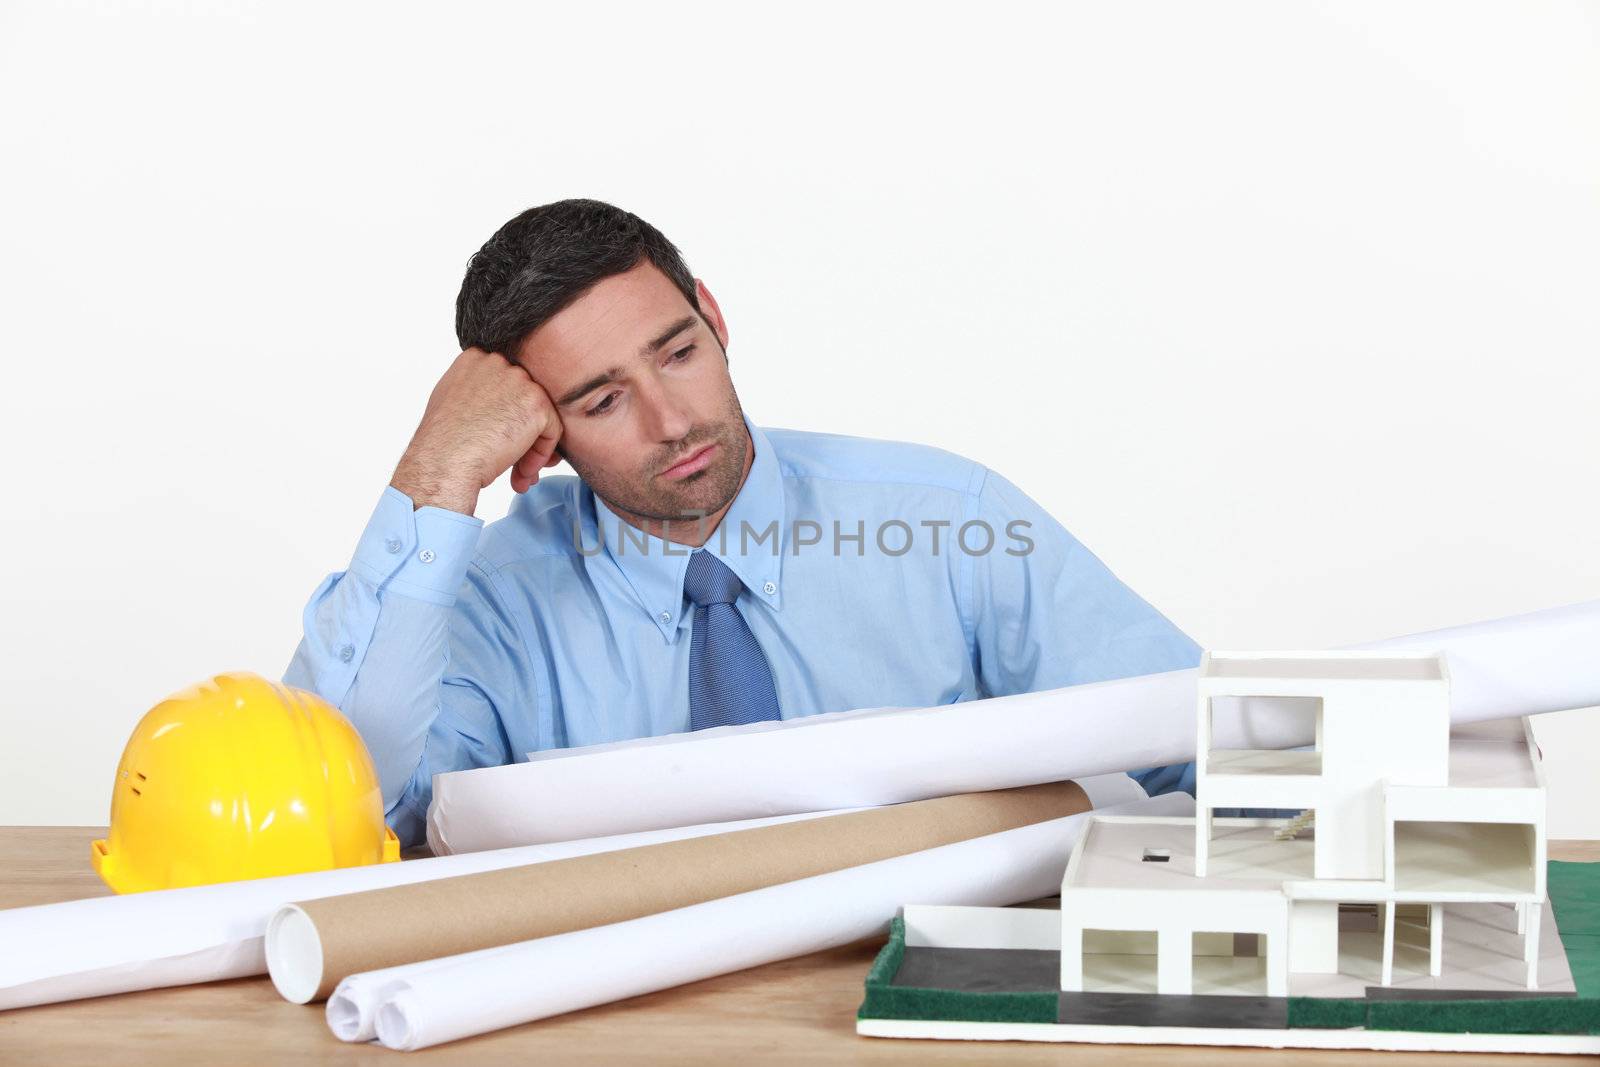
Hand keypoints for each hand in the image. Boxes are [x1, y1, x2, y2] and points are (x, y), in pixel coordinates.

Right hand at [389, 347, 563, 514]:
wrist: (443, 460)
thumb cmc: (443, 443)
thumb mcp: (453, 402)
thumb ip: (476, 392)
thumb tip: (500, 406)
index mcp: (475, 359)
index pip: (506, 384)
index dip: (507, 416)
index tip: (498, 440)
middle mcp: (498, 362)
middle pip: (524, 399)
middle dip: (522, 434)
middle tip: (514, 464)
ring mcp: (518, 380)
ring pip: (540, 415)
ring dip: (531, 448)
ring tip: (518, 474)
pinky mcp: (536, 403)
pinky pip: (552, 430)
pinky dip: (541, 454)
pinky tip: (522, 472)